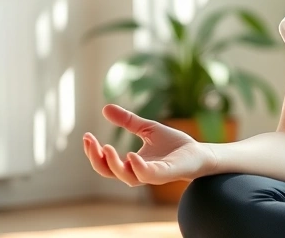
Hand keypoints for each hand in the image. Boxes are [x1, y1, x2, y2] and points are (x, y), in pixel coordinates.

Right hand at [82, 104, 217, 186]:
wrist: (199, 152)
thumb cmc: (173, 144)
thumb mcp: (146, 128)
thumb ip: (127, 121)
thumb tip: (105, 108)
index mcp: (130, 164)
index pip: (105, 163)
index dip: (93, 151)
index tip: (86, 135)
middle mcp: (137, 172)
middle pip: (108, 171)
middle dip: (96, 157)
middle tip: (90, 140)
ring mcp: (150, 175)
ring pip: (125, 176)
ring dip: (113, 163)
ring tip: (105, 147)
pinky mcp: (164, 174)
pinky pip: (147, 175)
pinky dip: (137, 167)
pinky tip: (130, 155)